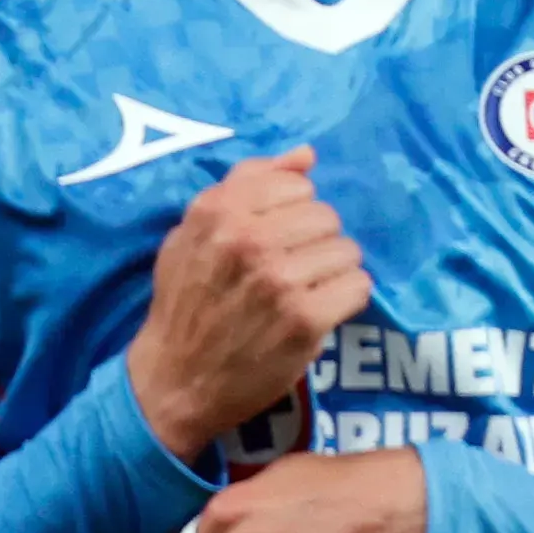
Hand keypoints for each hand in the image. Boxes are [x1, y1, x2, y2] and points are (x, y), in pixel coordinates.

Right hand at [127, 152, 368, 451]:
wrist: (175, 378)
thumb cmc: (188, 301)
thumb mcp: (194, 233)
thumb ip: (246, 185)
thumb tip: (307, 155)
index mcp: (217, 211)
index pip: (297, 186)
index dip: (294, 213)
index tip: (278, 237)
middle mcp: (248, 240)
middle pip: (327, 217)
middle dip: (316, 242)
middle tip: (293, 269)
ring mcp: (279, 280)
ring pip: (348, 251)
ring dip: (334, 271)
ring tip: (306, 290)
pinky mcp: (306, 318)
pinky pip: (358, 286)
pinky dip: (347, 298)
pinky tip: (321, 310)